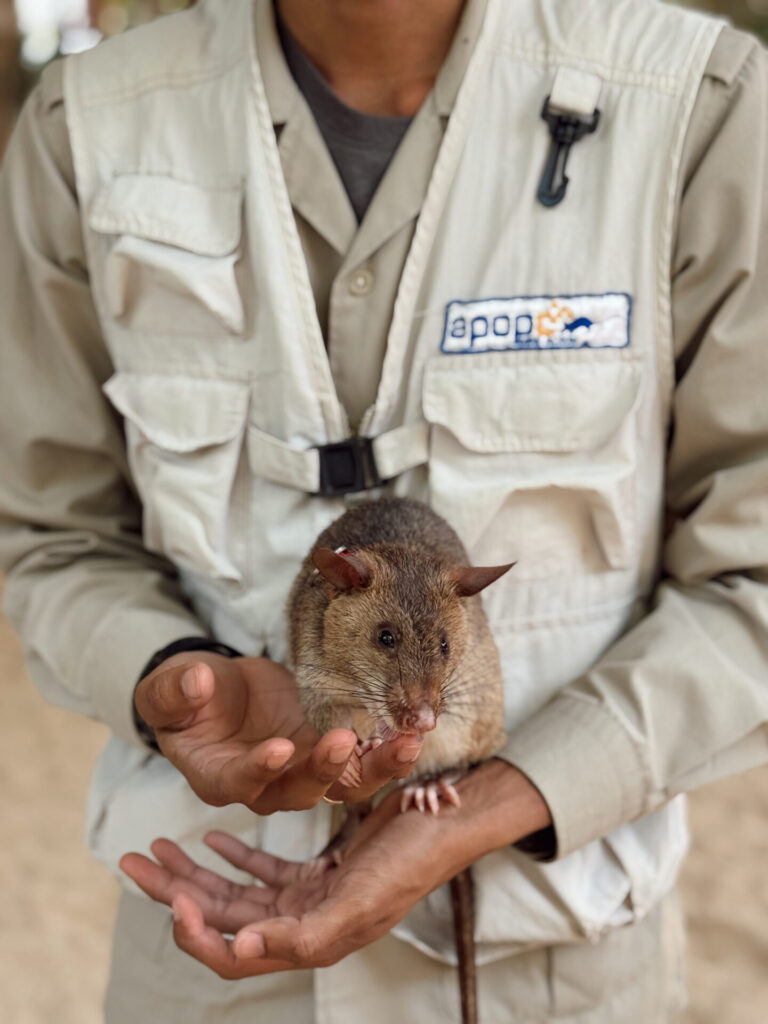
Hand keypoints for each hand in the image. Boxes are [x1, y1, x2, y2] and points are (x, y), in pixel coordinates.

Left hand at [120, 761, 552, 977]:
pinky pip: (267, 872)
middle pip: (220, 918)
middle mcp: (302, 925)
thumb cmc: (408, 861)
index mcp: (309, 940)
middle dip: (173, 891)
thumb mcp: (357, 900)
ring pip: (235, 892)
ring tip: (157, 846)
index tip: (170, 895)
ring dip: (195, 872)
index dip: (194, 932)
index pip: (231, 951)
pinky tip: (215, 840)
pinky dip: (237, 856)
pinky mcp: (319, 873)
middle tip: (131, 860)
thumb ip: (301, 934)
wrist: (445, 820)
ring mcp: (309, 900)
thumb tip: (238, 949)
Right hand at [134, 653, 422, 813]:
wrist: (214, 693)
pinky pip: (360, 760)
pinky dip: (384, 751)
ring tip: (403, 745)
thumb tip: (196, 682)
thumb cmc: (186, 698)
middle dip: (324, 769)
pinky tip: (410, 736)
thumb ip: (175, 691)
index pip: (240, 782)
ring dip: (373, 768)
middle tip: (344, 741)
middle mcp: (264, 786)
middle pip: (299, 791)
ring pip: (340, 784)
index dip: (258, 770)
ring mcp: (299, 771)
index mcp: (218, 777)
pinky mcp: (325, 749)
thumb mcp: (168, 691)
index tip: (277, 749)